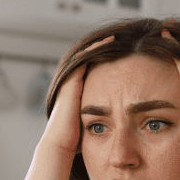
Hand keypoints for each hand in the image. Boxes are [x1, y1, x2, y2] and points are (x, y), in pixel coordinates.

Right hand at [40, 36, 114, 154]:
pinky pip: (84, 58)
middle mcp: (73, 86)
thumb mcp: (90, 128)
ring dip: (99, 46)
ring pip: (85, 57)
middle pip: (88, 62)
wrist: (60, 143)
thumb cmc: (75, 141)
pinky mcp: (71, 81)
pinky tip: (108, 41)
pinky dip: (95, 49)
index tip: (120, 57)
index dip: (104, 63)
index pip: (92, 74)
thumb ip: (100, 124)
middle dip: (102, 50)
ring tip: (114, 36)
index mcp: (78, 96)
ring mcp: (71, 82)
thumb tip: (117, 129)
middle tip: (118, 40)